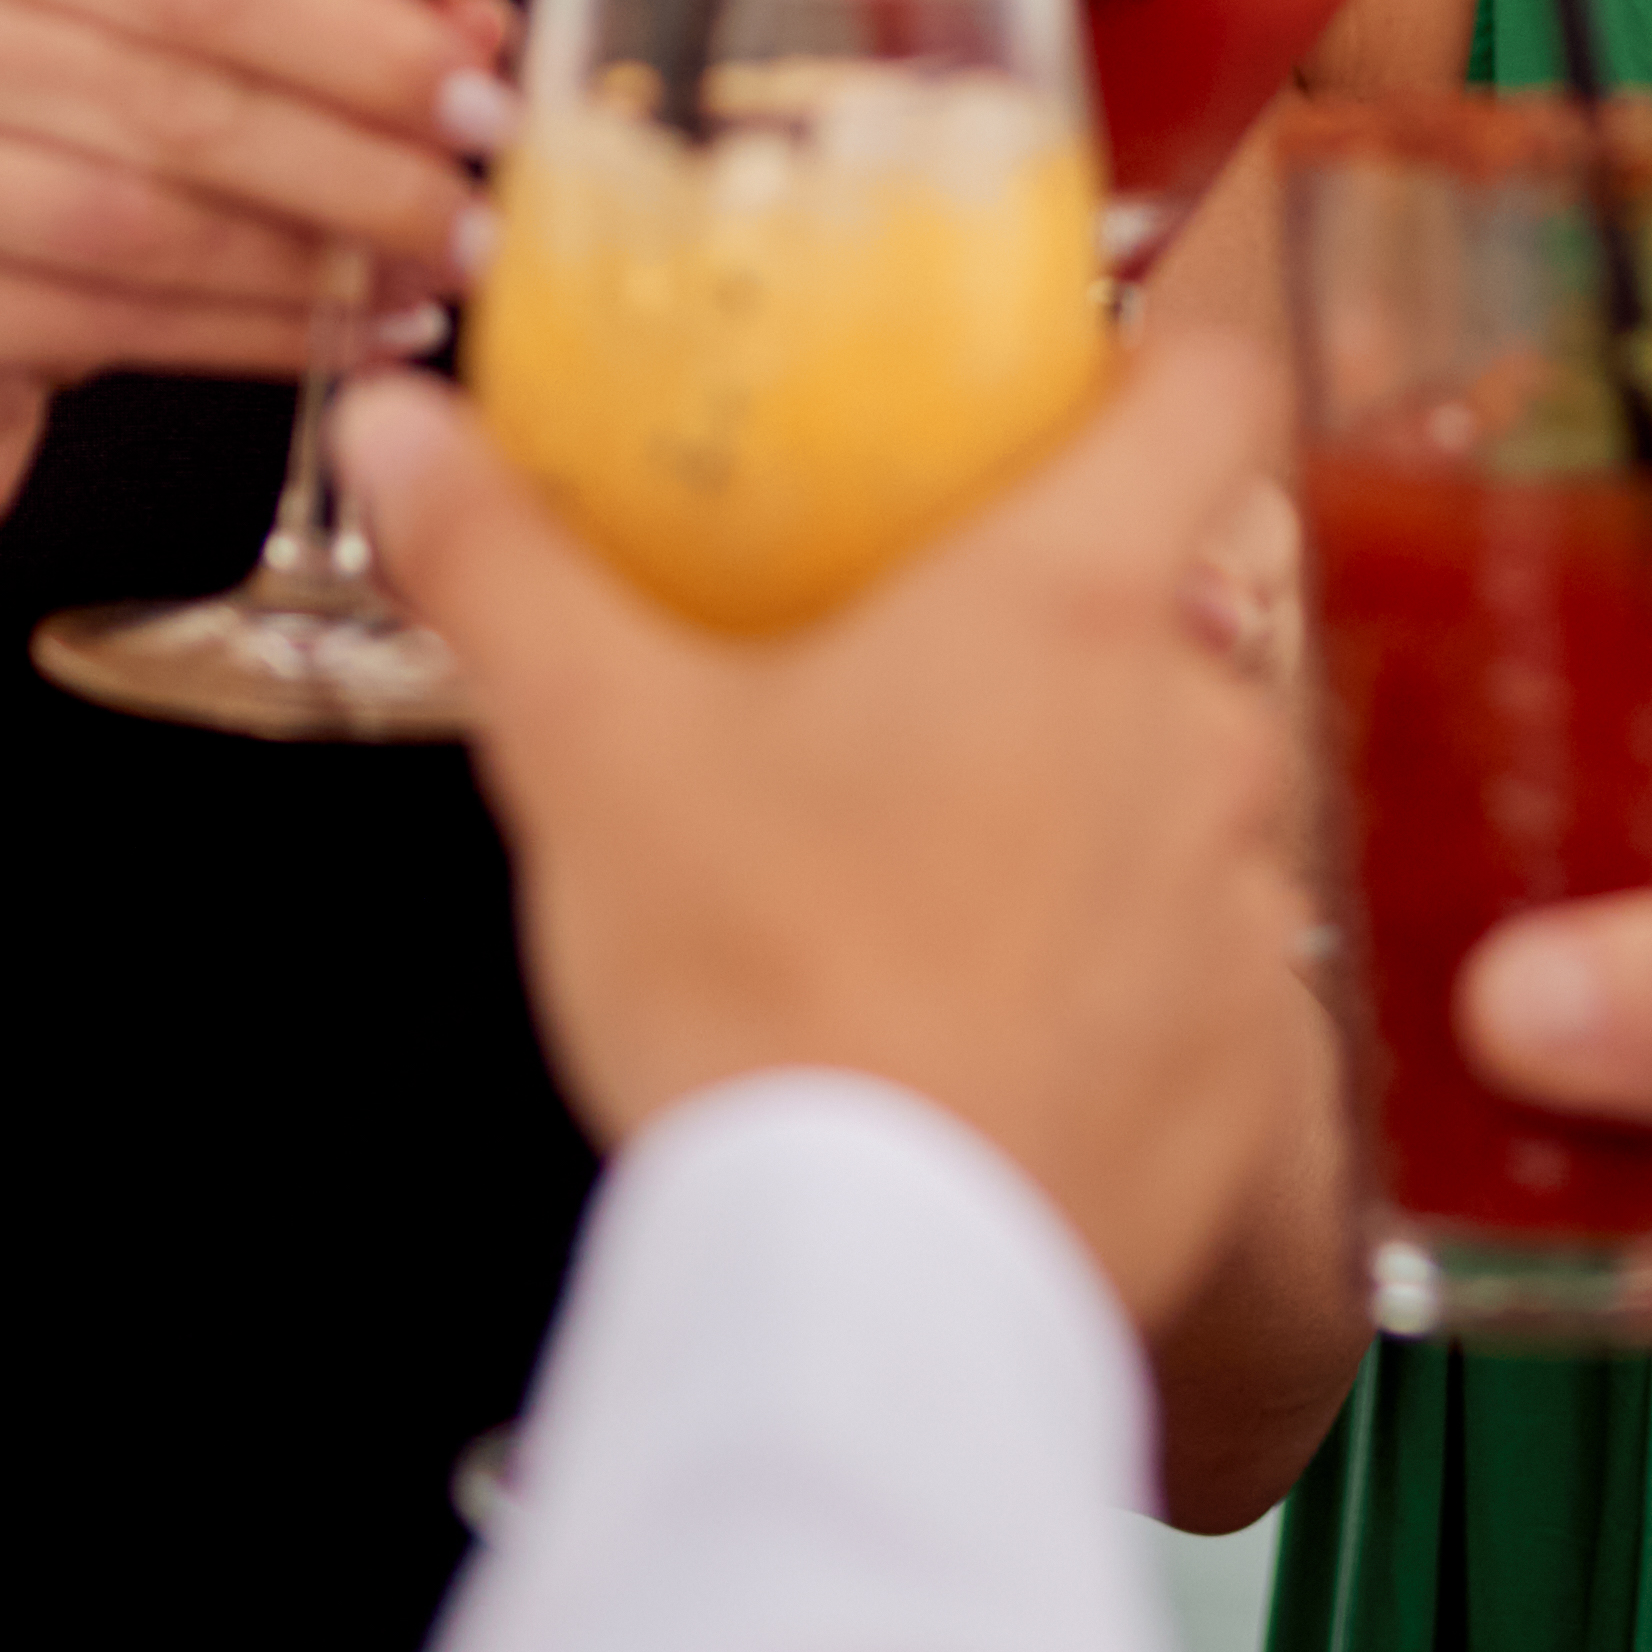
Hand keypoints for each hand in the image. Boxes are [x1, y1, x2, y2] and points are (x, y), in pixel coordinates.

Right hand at [0, 0, 508, 567]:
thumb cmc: (32, 211)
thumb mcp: (165, 98)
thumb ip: (308, 46)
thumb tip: (475, 31)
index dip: (354, 37)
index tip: (478, 93)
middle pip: (173, 94)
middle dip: (354, 159)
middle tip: (475, 212)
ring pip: (141, 218)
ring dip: (315, 260)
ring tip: (429, 284)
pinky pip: (103, 322)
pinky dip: (253, 337)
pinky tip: (350, 346)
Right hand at [354, 321, 1314, 1332]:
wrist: (869, 1285)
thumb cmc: (757, 996)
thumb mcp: (589, 749)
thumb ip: (500, 565)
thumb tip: (405, 430)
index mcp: (1070, 601)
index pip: (1213, 391)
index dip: (1163, 366)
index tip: (1081, 393)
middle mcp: (1196, 724)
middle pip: (1186, 598)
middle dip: (1080, 622)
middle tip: (933, 669)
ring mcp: (1240, 893)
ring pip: (1198, 783)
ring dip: (1104, 796)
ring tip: (941, 859)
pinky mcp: (1247, 1049)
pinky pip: (1207, 959)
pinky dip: (1125, 965)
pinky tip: (994, 1005)